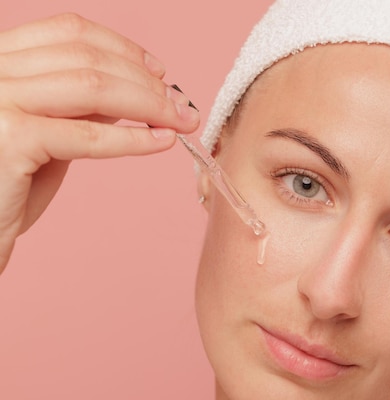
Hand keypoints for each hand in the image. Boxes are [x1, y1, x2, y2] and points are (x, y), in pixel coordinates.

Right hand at [0, 13, 199, 273]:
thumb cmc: (6, 188)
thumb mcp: (48, 134)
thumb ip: (81, 107)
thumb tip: (135, 89)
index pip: (68, 31)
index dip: (122, 49)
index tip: (159, 72)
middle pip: (87, 57)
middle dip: (146, 82)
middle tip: (181, 106)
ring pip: (92, 87)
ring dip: (148, 105)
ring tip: (179, 122)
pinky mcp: (7, 138)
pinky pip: (87, 135)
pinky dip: (132, 139)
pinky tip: (161, 143)